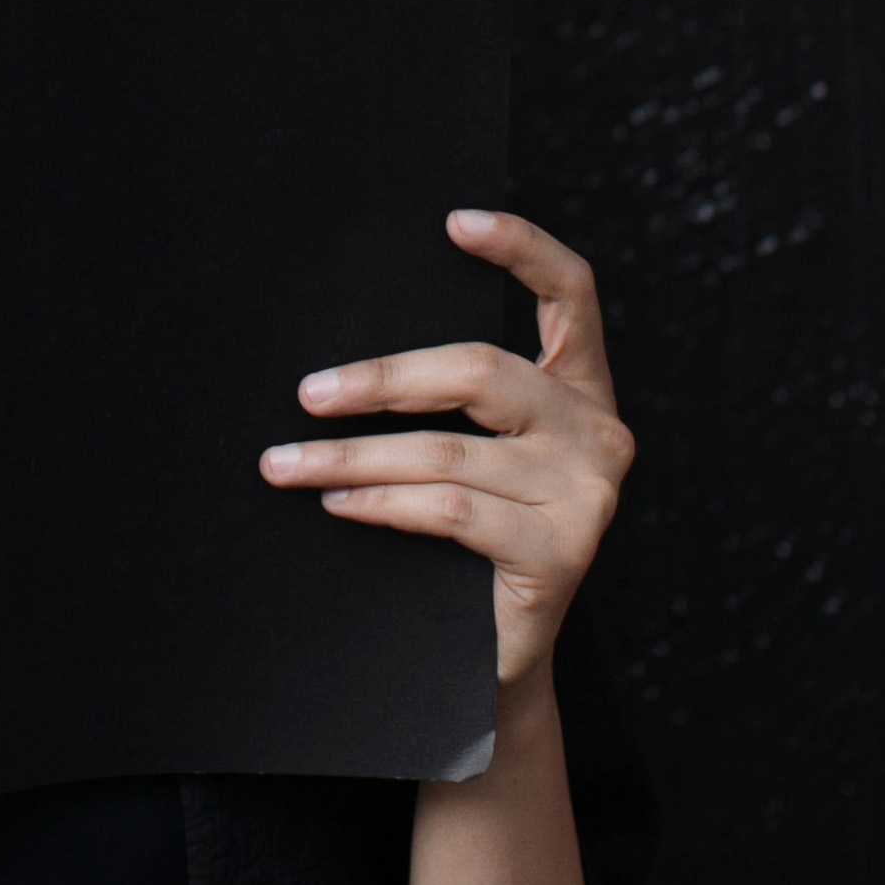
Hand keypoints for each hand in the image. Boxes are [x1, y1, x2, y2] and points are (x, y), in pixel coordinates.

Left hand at [259, 209, 631, 687]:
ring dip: (351, 455)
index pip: (573, 295)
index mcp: (580, 391)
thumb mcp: (467, 458)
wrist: (489, 663)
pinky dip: (382, 502)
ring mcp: (589, 493)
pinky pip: (453, 508)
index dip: (522, 248)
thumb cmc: (461, 547)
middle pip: (481, 371)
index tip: (454, 221)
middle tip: (307, 394)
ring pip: (449, 450)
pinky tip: (337, 503)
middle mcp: (599, 432)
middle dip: (382, 379)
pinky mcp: (563, 550)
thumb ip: (446, 405)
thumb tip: (336, 369)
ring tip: (285, 464)